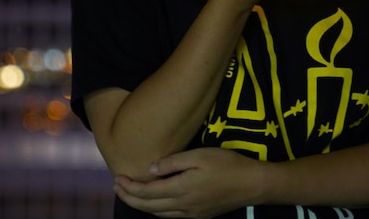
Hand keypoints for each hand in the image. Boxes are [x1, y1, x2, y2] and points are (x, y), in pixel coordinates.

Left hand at [113, 147, 264, 217]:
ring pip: (159, 214)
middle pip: (149, 207)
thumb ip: (173, 162)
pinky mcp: (199, 215)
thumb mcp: (199, 155)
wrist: (252, 184)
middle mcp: (183, 205)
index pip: (147, 193)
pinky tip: (155, 204)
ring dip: (142, 206)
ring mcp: (192, 213)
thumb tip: (151, 170)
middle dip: (130, 198)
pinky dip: (157, 211)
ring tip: (131, 195)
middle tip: (117, 188)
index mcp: (181, 189)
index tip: (118, 178)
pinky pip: (171, 216)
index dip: (130, 187)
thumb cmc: (227, 164)